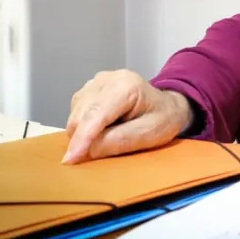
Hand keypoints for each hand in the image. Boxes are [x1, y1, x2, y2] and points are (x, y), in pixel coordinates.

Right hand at [63, 70, 192, 164]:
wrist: (168, 105)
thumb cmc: (163, 119)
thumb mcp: (150, 134)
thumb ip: (120, 141)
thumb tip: (88, 151)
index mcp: (127, 86)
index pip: (96, 113)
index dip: (82, 138)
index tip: (71, 159)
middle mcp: (107, 79)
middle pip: (81, 114)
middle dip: (82, 139)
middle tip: (99, 154)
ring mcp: (95, 82)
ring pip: (74, 114)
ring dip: (82, 133)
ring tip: (108, 137)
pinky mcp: (89, 89)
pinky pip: (76, 112)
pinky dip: (82, 127)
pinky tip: (101, 130)